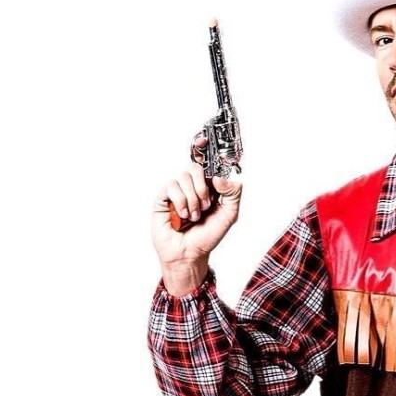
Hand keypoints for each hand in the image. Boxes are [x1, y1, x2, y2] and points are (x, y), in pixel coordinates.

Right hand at [150, 135, 242, 286]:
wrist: (189, 254)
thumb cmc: (207, 236)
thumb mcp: (228, 216)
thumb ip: (232, 194)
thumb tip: (222, 176)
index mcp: (208, 186)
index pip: (205, 163)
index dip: (205, 149)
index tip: (205, 141)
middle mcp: (191, 185)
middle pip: (195, 167)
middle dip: (203, 188)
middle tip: (205, 205)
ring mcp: (176, 190)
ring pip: (184, 177)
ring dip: (193, 200)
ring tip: (194, 216)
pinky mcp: (163, 197)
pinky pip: (172, 187)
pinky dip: (181, 203)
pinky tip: (182, 216)